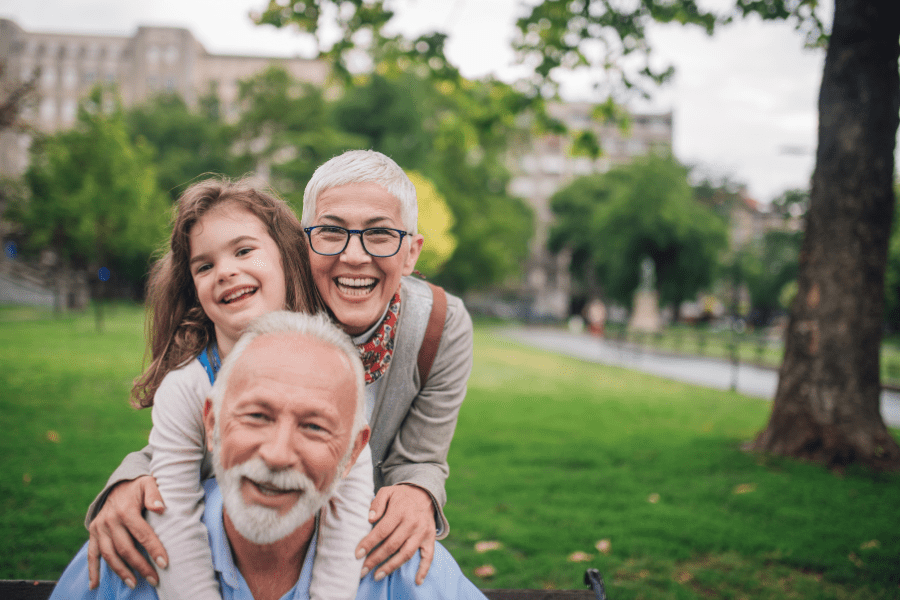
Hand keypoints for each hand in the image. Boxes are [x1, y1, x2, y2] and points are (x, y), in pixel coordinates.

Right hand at [87, 475, 167, 589]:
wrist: (118, 485)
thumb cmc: (138, 487)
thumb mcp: (148, 484)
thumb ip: (154, 494)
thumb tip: (160, 508)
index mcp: (125, 510)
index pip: (142, 534)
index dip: (154, 549)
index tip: (164, 563)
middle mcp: (110, 521)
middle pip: (125, 548)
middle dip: (141, 566)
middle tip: (155, 579)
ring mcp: (99, 528)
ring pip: (109, 554)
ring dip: (121, 571)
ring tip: (134, 584)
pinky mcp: (93, 533)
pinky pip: (91, 554)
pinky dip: (92, 570)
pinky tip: (94, 585)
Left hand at [355, 484, 435, 584]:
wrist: (425, 493)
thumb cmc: (401, 496)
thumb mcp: (387, 492)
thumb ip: (377, 503)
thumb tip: (369, 518)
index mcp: (400, 511)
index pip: (382, 530)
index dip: (369, 543)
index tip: (357, 554)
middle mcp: (412, 523)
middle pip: (392, 545)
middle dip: (375, 559)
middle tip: (362, 570)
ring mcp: (422, 532)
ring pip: (406, 553)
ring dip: (391, 566)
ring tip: (377, 575)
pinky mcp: (430, 539)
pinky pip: (429, 556)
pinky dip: (424, 570)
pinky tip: (417, 581)